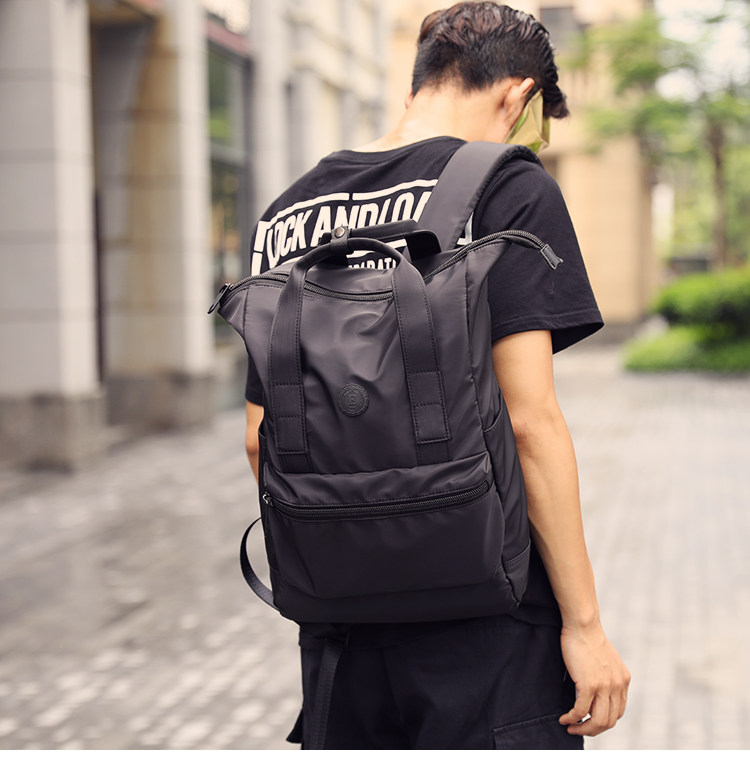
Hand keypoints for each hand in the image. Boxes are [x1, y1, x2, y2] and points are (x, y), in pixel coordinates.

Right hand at [558, 622, 630, 736]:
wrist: (583, 625)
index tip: (589, 719)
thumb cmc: (588, 638)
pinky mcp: (589, 684)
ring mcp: (605, 686)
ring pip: (597, 721)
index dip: (603, 719)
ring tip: (570, 727)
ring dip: (583, 729)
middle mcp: (618, 686)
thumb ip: (607, 674)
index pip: (618, 711)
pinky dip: (571, 718)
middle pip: (609, 721)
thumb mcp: (606, 659)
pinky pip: (580, 711)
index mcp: (623, 680)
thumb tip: (597, 686)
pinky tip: (563, 718)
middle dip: (592, 729)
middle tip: (578, 729)